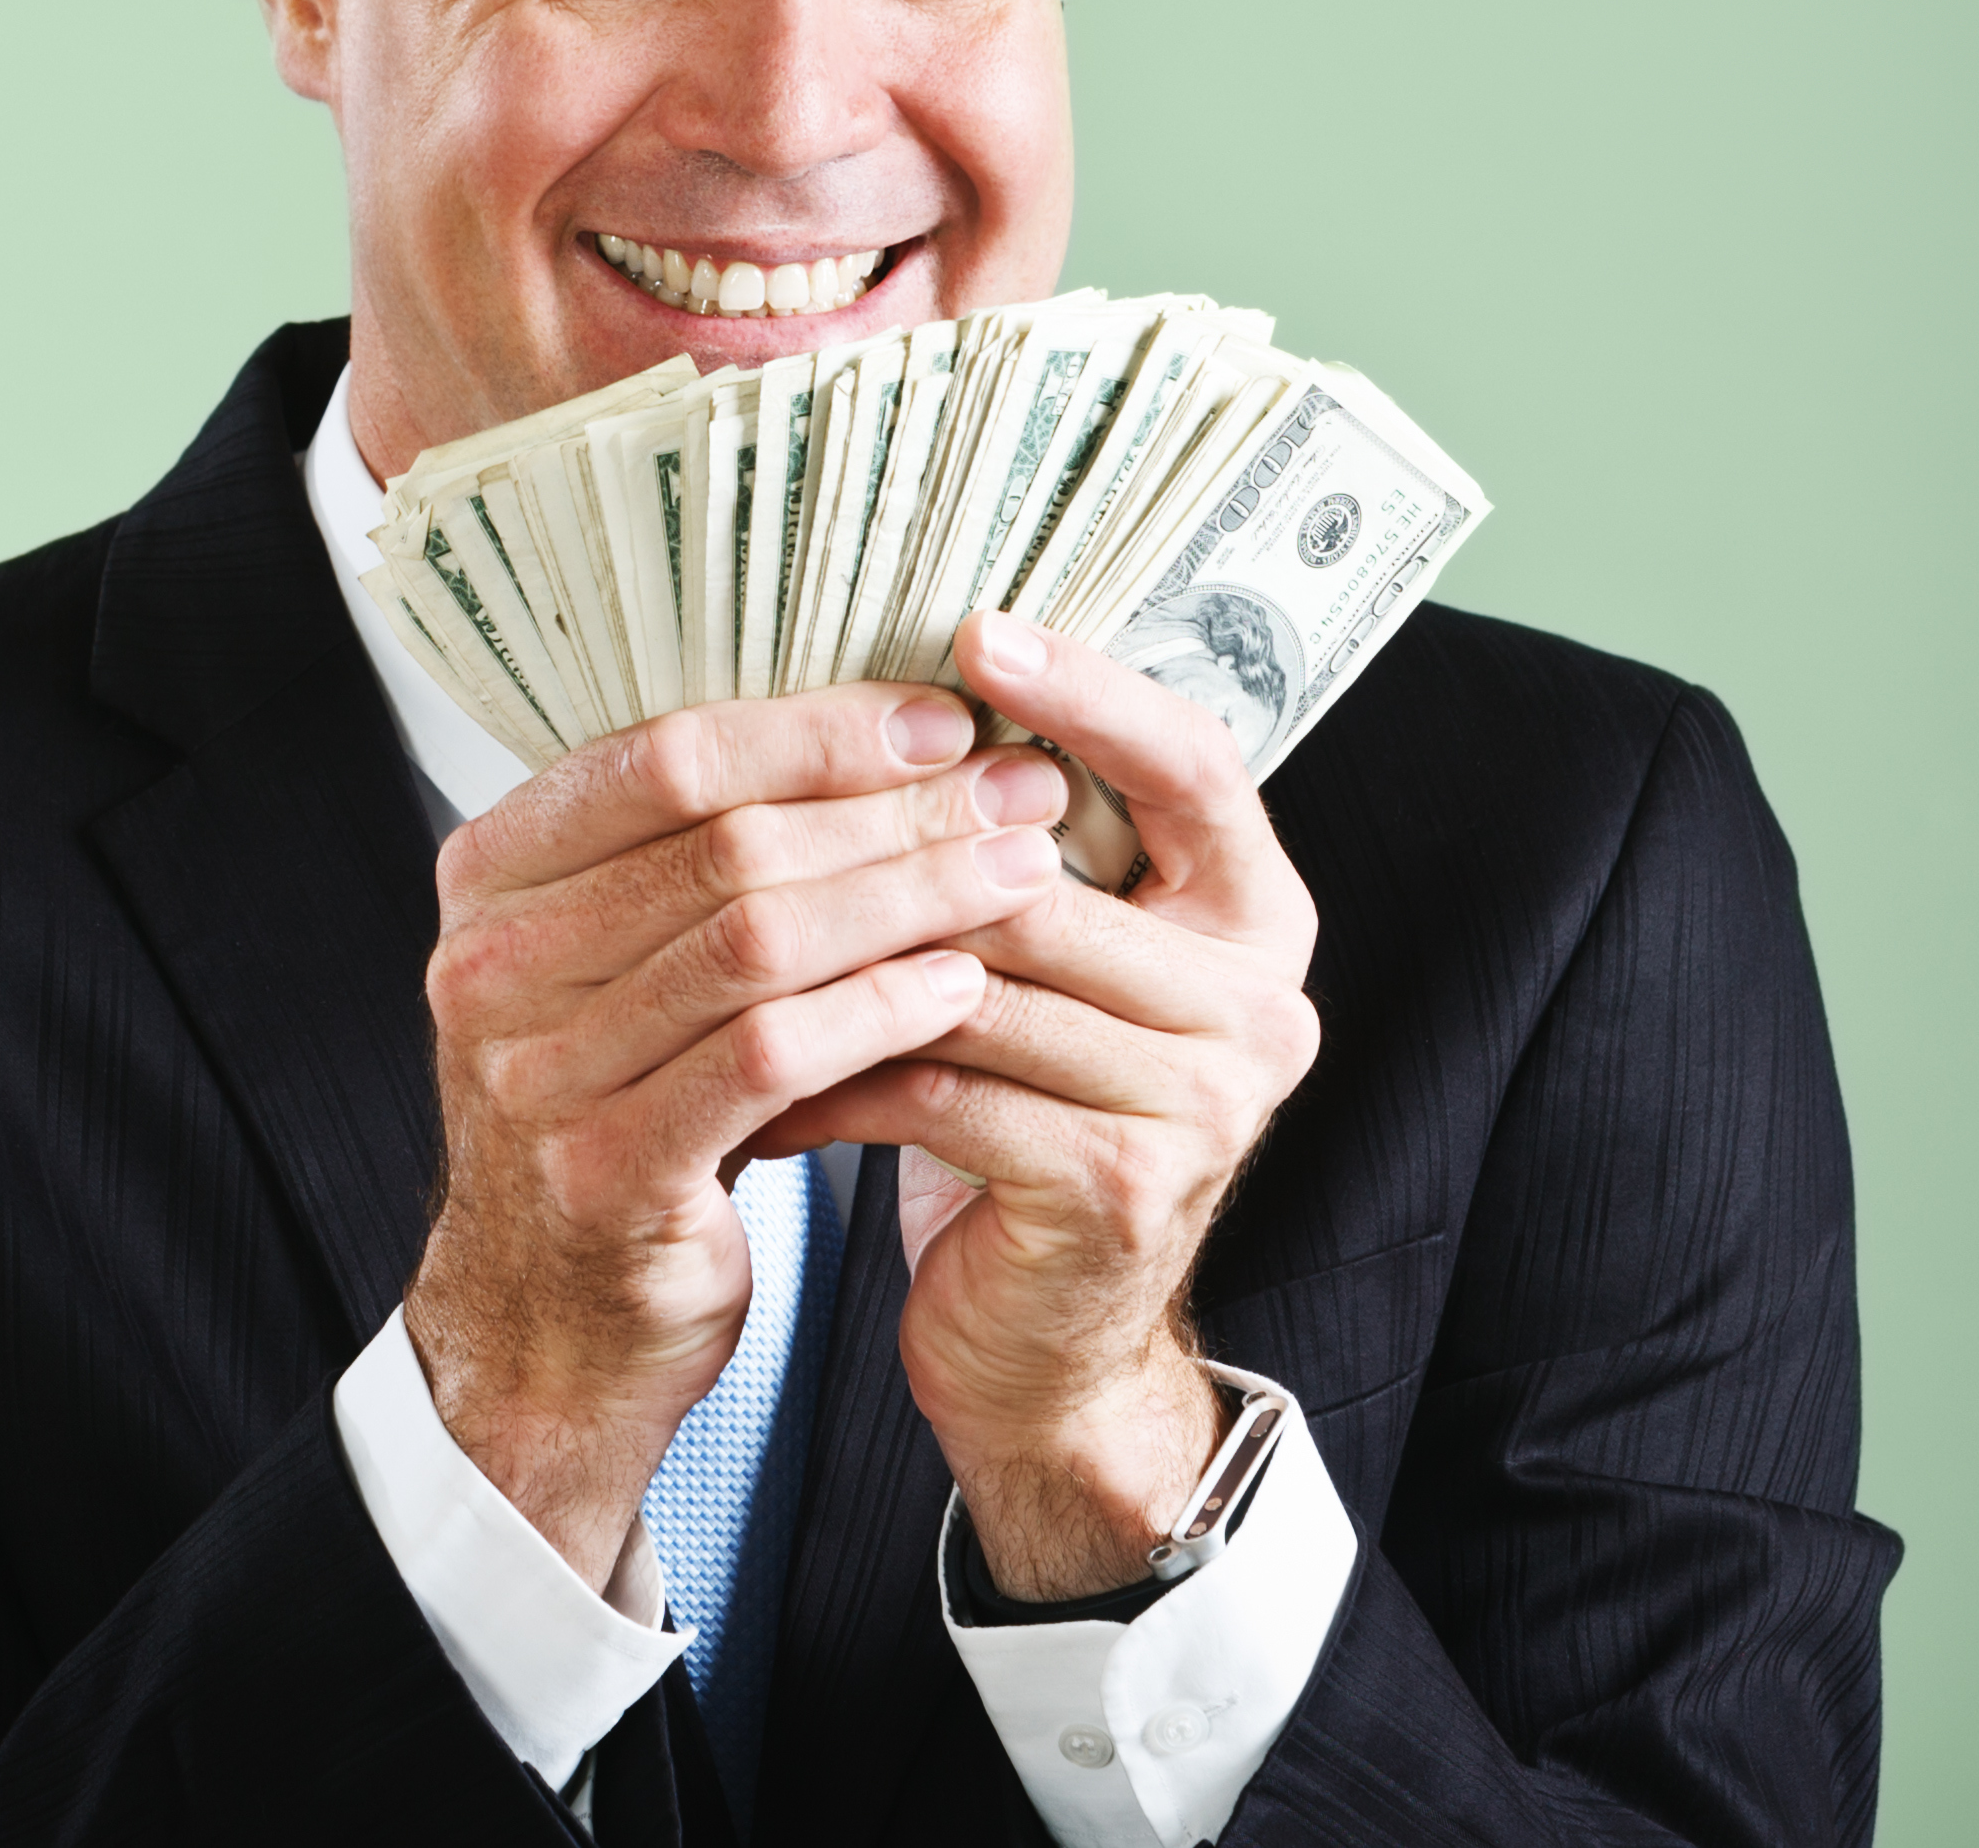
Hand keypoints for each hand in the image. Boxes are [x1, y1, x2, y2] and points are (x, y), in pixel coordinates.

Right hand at [403, 688, 1075, 1586]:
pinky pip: (769, 1060)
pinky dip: (878, 1009)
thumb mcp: (618, 957)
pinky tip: (962, 984)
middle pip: (724, 844)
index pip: (665, 756)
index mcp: (489, 875)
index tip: (941, 715)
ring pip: (757, 944)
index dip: (815, 728)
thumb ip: (695, 850)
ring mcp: (535, 1075)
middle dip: (891, 808)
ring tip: (1019, 875)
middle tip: (1016, 792)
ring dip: (909, 897)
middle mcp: (490, 964)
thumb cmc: (616, 1105)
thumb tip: (883, 723)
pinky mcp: (606, 1174)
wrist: (547, 1319)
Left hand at [751, 609, 1322, 1600]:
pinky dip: (830, 1069)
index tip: (975, 629)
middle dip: (892, 838)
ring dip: (836, 959)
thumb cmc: (1023, 1120)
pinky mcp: (1115, 1185)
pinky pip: (939, 1083)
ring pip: (978, 975)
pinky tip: (748, 1066)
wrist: (1044, 1350)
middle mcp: (1258, 1002)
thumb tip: (902, 691)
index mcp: (1257, 917)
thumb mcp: (1051, 971)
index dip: (1089, 692)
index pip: (1193, 762)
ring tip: (719, 931)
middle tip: (754, 800)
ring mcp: (1202, 1101)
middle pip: (1045, 872)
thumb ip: (1025, 854)